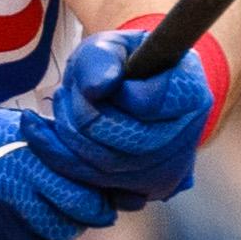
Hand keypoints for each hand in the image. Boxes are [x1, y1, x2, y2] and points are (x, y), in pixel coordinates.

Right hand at [0, 101, 119, 239]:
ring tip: (37, 224)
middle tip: (63, 213)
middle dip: (74, 222)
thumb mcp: (12, 134)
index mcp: (24, 158)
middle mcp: (10, 192)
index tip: (94, 202)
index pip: (85, 196)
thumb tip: (123, 190)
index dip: (95, 203)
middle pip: (70, 225)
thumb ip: (59, 153)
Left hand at [23, 26, 212, 202]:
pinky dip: (63, 160)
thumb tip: (98, 88)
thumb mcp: (106, 47)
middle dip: (84, 114)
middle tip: (71, 92)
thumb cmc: (117, 65)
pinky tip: (50, 135)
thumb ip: (100, 59)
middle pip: (126, 139)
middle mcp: (189, 136)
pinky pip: (94, 186)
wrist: (124, 95)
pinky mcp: (144, 192)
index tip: (108, 81)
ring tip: (66, 106)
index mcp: (190, 91)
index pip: (148, 104)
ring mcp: (170, 170)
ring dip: (70, 134)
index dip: (117, 92)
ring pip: (106, 165)